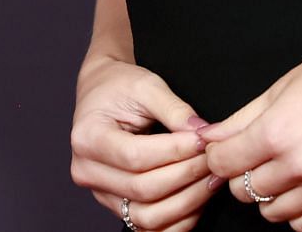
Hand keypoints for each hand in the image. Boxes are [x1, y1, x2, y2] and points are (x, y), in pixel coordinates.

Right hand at [72, 53, 220, 231]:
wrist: (101, 95)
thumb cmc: (120, 86)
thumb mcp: (146, 85)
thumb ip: (175, 109)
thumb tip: (204, 134)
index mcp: (88, 137)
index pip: (136, 156)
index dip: (175, 152)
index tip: (204, 141)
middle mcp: (87, 171)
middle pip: (143, 189)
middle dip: (186, 176)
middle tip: (214, 160)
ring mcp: (100, 193)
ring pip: (147, 216)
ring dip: (186, 202)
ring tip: (211, 179)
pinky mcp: (116, 205)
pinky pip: (148, 226)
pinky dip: (177, 220)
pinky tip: (198, 198)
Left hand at [198, 30, 301, 228]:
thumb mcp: (283, 86)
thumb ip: (241, 118)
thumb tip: (207, 136)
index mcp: (277, 132)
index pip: (223, 164)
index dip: (217, 154)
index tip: (225, 146)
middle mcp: (300, 165)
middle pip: (243, 191)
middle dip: (240, 173)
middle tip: (253, 154)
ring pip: (272, 213)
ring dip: (268, 194)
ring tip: (280, 168)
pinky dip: (297, 210)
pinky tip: (301, 185)